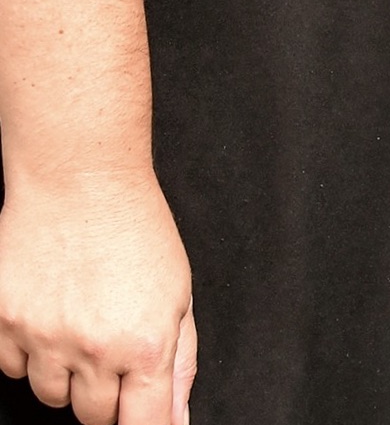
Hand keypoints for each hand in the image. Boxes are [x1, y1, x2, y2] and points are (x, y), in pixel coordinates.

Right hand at [0, 169, 196, 424]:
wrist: (79, 180)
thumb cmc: (135, 229)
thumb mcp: (178, 292)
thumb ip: (179, 361)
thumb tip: (177, 418)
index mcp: (145, 342)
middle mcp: (92, 349)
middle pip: (95, 417)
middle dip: (108, 392)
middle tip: (114, 343)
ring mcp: (42, 341)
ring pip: (52, 396)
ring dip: (69, 371)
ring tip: (83, 317)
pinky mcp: (2, 328)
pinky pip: (14, 369)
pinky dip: (31, 350)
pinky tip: (50, 309)